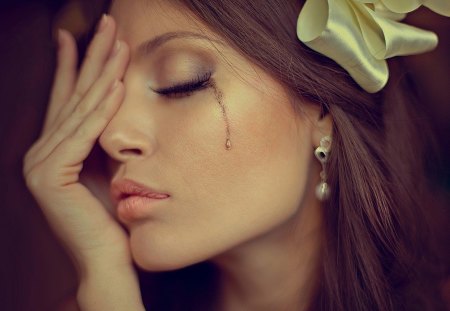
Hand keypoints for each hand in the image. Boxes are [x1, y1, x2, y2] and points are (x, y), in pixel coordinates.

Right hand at [23, 15, 130, 276]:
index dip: (73, 65)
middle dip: (92, 57)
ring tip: (118, 42)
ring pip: (79, 109)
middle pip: (73, 96)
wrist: (106, 259)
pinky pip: (84, 134)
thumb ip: (98, 139)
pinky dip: (102, 109)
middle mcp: (40, 153)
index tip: (80, 36)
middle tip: (108, 24)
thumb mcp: (104, 167)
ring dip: (101, 73)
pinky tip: (117, 84)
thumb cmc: (110, 215)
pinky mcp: (51, 176)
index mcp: (53, 151)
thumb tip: (109, 103)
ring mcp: (40, 164)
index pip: (66, 99)